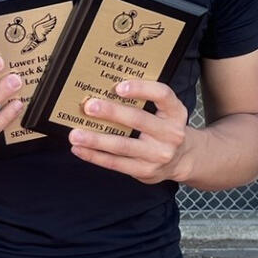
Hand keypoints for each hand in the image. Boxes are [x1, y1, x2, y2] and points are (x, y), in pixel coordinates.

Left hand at [68, 80, 193, 184]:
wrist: (181, 159)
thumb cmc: (165, 128)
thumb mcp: (165, 111)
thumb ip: (145, 100)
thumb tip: (106, 89)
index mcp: (176, 112)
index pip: (162, 95)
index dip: (141, 89)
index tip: (119, 87)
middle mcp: (171, 133)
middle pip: (138, 120)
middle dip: (111, 113)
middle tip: (89, 106)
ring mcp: (158, 155)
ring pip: (123, 145)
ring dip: (96, 140)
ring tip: (75, 134)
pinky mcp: (145, 171)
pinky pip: (116, 163)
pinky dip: (95, 156)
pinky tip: (80, 149)